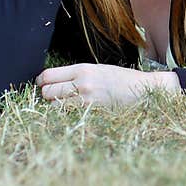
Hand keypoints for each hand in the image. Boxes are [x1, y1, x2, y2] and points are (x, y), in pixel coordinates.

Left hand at [36, 63, 180, 106]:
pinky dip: (67, 116)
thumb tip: (53, 82)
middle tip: (56, 95)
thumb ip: (76, 75)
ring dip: (56, 107)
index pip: (48, 75)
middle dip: (48, 94)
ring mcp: (87, 101)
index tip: (43, 84)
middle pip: (47, 92)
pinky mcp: (92, 114)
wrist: (144, 91)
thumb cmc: (121, 80)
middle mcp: (82, 83)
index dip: (42, 81)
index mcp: (83, 69)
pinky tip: (76, 113)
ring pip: (54, 107)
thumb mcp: (98, 70)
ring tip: (67, 104)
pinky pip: (68, 117)